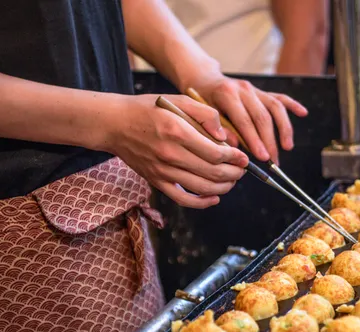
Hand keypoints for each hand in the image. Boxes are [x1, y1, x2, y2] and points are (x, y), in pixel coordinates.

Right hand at [107, 94, 248, 208]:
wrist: (115, 124)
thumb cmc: (148, 109)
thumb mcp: (178, 100)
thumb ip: (205, 114)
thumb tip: (225, 137)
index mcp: (177, 131)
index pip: (215, 153)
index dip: (235, 158)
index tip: (243, 157)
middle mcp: (170, 154)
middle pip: (212, 173)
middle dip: (234, 174)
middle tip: (242, 170)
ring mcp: (162, 171)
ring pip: (202, 188)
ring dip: (223, 188)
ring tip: (232, 180)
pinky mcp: (156, 181)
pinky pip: (182, 199)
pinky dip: (202, 203)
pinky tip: (214, 198)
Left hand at [191, 75, 308, 163]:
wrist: (203, 80)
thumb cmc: (200, 101)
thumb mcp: (201, 115)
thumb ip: (217, 129)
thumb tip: (236, 147)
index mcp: (227, 94)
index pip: (245, 120)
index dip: (255, 140)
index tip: (262, 157)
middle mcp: (244, 89)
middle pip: (263, 117)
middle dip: (270, 141)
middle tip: (273, 161)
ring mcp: (254, 89)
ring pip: (275, 108)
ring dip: (284, 129)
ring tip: (287, 147)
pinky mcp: (261, 91)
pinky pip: (280, 97)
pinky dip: (292, 105)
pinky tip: (303, 113)